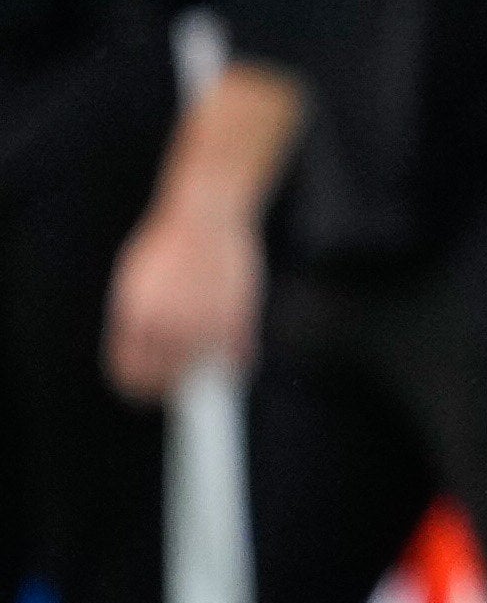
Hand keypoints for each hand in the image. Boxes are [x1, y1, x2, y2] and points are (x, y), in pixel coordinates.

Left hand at [104, 186, 257, 400]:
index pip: (130, 375)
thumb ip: (139, 325)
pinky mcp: (236, 318)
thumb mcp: (137, 286)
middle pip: (168, 380)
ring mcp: (202, 324)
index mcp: (134, 319)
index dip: (142, 387)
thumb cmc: (170, 245)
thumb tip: (151, 358)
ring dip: (212, 368)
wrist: (205, 214)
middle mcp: (165, 327)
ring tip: (215, 353)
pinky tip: (238, 344)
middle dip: (177, 380)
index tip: (155, 388)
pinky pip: (239, 356)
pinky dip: (240, 356)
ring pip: (207, 372)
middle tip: (187, 373)